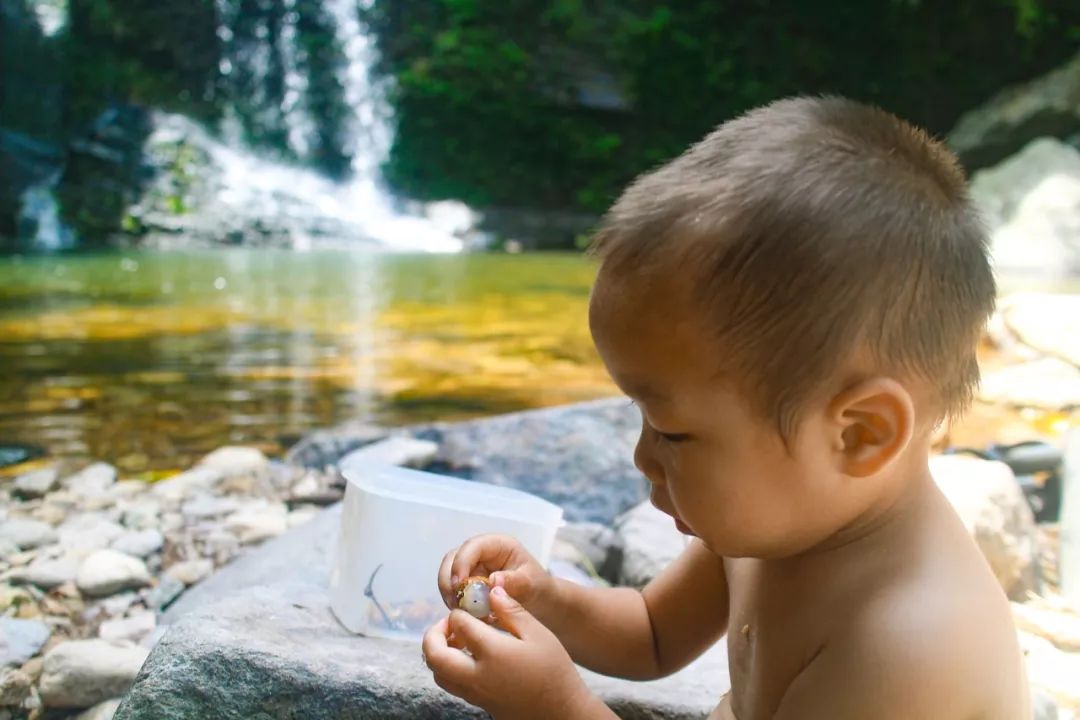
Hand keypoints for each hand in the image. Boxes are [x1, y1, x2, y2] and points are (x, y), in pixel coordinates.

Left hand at [422, 585, 598, 719]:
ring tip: (457, 641)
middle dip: (433, 634)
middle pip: (434, 655)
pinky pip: (451, 685)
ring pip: (438, 674)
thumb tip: (492, 591)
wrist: (562, 713)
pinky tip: (468, 658)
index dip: (460, 612)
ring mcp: (475, 693)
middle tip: (449, 624)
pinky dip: (448, 669)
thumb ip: (512, 611)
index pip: (459, 625)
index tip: (469, 608)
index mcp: (492, 652)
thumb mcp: (539, 634)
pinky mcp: (479, 704)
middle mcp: (476, 675)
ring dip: (438, 654)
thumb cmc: (555, 671)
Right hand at [437, 534, 554, 613]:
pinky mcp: (467, 584)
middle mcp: (480, 553)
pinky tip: (466, 617)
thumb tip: (493, 581)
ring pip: (448, 575)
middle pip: (452, 559)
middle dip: (449, 580)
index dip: (461, 562)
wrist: (540, 602)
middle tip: (454, 603)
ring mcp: (472, 568)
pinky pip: (453, 591)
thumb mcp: (531, 583)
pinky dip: (455, 603)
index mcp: (497, 545)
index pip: (472, 546)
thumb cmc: (538, 586)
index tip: (459, 585)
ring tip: (460, 612)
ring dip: (449, 594)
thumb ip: (514, 581)